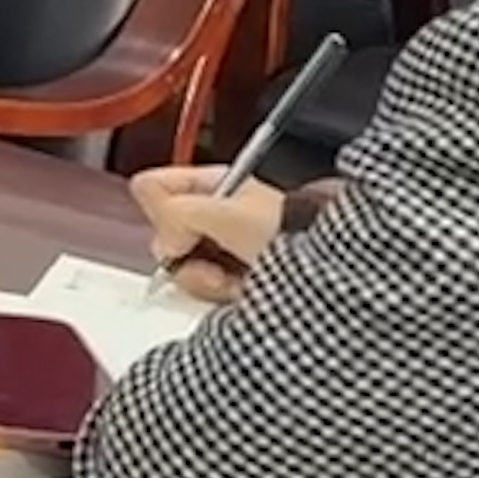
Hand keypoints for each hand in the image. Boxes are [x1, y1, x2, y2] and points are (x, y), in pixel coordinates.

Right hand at [128, 166, 284, 294]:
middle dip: (183, 252)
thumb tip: (162, 238)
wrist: (325, 278)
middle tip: (209, 255)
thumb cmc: (291, 235)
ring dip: (201, 277)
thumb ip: (176, 212)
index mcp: (212, 185)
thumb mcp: (226, 213)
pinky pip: (196, 288)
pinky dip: (215, 292)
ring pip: (176, 265)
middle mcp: (211, 215)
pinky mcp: (225, 280)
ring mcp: (218, 249)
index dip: (162, 210)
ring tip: (231, 278)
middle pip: (162, 232)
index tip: (183, 225)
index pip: (153, 187)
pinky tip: (238, 289)